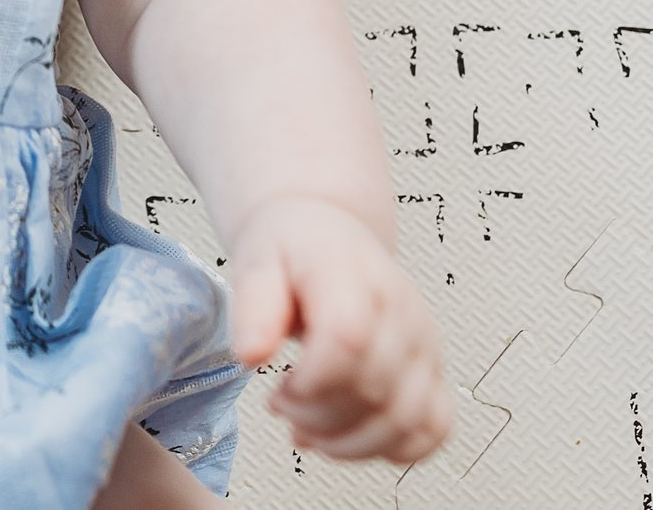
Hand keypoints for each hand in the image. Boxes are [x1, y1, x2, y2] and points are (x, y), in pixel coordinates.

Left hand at [228, 196, 452, 462]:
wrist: (326, 235)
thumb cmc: (292, 250)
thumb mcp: (256, 262)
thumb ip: (252, 307)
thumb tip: (250, 355)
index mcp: (354, 277)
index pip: (350, 341)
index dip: (312, 381)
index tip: (280, 387)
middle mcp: (403, 313)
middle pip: (375, 389)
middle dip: (318, 415)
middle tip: (281, 404)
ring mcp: (424, 346)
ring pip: (408, 420)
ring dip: (350, 443)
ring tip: (307, 430)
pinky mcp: (433, 373)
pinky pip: (434, 429)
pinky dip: (391, 449)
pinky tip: (348, 437)